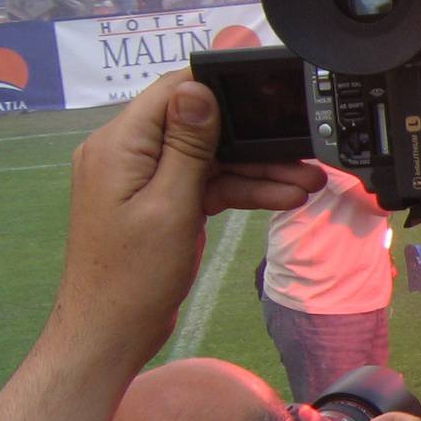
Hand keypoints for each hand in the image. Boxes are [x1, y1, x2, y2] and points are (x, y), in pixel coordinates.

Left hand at [51, 73, 323, 369]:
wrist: (111, 333)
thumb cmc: (134, 275)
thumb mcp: (170, 206)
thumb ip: (187, 146)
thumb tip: (198, 89)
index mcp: (119, 144)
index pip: (174, 92)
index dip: (222, 88)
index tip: (270, 93)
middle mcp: (127, 153)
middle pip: (198, 126)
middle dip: (252, 137)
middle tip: (303, 147)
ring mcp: (143, 179)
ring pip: (209, 158)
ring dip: (256, 169)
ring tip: (310, 181)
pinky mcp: (159, 202)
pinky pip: (204, 183)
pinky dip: (240, 190)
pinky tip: (283, 197)